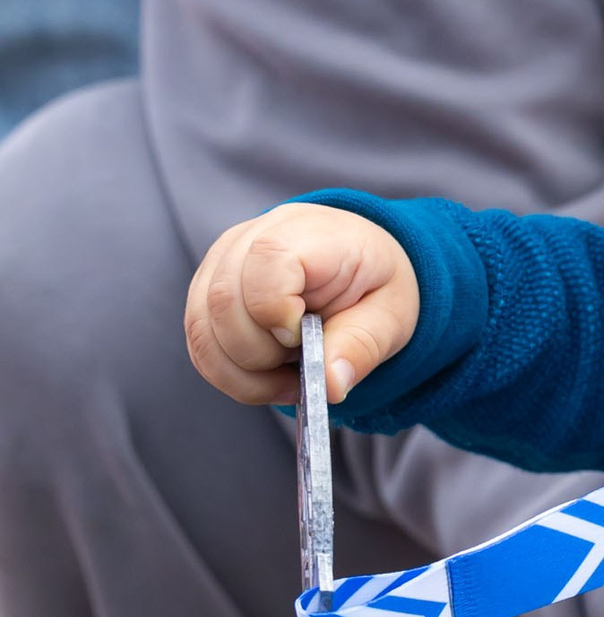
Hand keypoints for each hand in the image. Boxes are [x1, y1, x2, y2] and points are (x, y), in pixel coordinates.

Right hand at [186, 206, 418, 403]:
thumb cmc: (373, 284)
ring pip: (201, 328)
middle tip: (302, 367)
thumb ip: (362, 346)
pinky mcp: (205, 290)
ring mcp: (221, 262)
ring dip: (243, 372)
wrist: (356, 265)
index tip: (303, 337)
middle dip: (261, 354)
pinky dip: (230, 374)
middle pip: (223, 301)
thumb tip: (329, 384)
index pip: (267, 260)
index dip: (276, 310)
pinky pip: (199, 343)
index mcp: (310, 232)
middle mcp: (252, 237)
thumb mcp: (391, 316)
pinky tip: (267, 377)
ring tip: (288, 378)